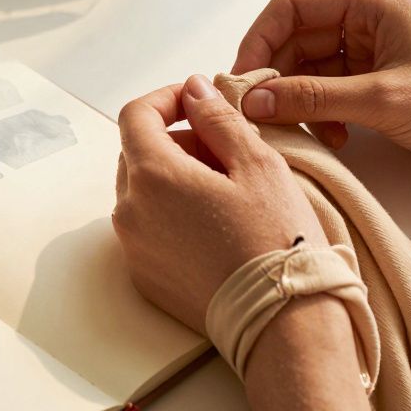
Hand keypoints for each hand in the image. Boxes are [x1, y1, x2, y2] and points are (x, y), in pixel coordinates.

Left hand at [113, 75, 326, 333]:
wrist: (281, 322)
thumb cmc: (276, 240)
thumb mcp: (257, 163)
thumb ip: (218, 118)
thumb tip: (194, 89)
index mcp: (152, 176)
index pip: (136, 115)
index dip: (165, 99)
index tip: (197, 100)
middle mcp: (129, 210)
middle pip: (136, 153)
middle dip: (174, 139)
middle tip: (223, 148)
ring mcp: (132, 246)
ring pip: (141, 191)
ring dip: (172, 177)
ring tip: (224, 188)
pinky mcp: (143, 275)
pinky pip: (146, 228)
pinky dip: (169, 214)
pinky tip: (213, 224)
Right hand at [234, 0, 410, 196]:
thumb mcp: (381, 101)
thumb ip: (311, 98)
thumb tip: (257, 99)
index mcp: (375, 2)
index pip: (292, 5)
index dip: (259, 39)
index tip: (241, 77)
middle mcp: (370, 20)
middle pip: (294, 38)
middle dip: (274, 76)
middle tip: (256, 110)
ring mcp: (373, 52)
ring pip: (306, 68)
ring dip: (296, 100)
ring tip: (295, 127)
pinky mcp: (376, 82)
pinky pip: (325, 90)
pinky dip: (317, 113)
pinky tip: (329, 135)